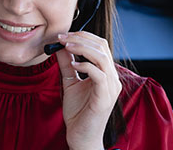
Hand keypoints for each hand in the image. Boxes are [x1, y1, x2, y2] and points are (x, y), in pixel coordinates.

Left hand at [55, 31, 121, 149]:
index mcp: (106, 73)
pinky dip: (86, 66)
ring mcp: (111, 87)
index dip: (82, 36)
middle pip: (102, 46)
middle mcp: (112, 78)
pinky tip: (74, 64)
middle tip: (62, 38)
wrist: (80, 136)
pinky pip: (99, 75)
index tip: (62, 36)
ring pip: (103, 57)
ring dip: (82, 48)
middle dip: (81, 38)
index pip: (100, 45)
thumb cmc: (78, 112)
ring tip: (66, 46)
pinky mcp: (105, 97)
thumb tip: (59, 47)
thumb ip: (67, 65)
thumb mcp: (70, 82)